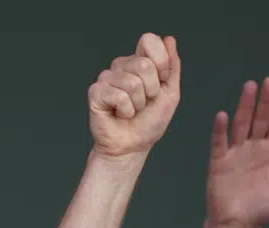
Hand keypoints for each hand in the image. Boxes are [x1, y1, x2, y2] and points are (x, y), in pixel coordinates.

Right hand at [88, 33, 181, 158]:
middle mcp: (122, 66)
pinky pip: (118, 96)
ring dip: (137, 104)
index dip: (161, 61)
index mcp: (139, 61)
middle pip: (144, 64)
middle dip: (151, 90)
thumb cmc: (148, 123)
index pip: (149, 40)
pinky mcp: (96, 92)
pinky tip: (119, 114)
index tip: (162, 80)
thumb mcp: (170, 94)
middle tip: (144, 103)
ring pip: (132, 82)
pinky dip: (125, 111)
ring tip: (131, 111)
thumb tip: (170, 39)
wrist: (132, 147)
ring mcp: (107, 78)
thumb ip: (172, 67)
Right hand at [206, 78, 268, 227]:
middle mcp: (253, 149)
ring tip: (250, 87)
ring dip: (245, 106)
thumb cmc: (262, 212)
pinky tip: (223, 116)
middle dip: (265, 100)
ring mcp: (235, 154)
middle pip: (260, 119)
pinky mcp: (219, 164)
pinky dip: (220, 131)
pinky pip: (219, 144)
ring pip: (241, 125)